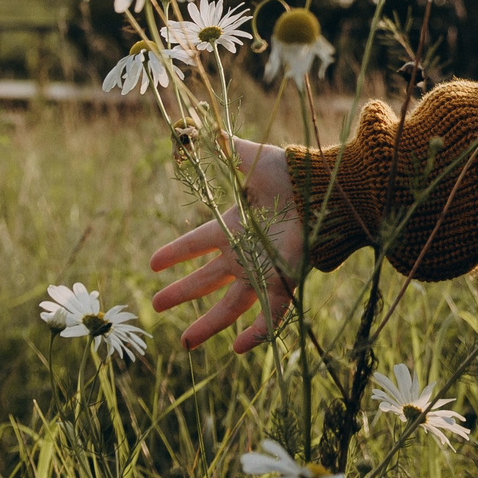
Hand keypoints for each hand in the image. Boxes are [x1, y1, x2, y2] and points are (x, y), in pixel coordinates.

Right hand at [150, 135, 302, 354]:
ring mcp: (263, 270)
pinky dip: (256, 333)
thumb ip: (229, 148)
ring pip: (231, 306)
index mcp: (235, 226)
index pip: (198, 243)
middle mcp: (245, 252)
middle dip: (182, 293)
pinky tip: (238, 349)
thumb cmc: (291, 173)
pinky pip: (269, 315)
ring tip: (184, 344)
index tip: (153, 264)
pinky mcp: (284, 281)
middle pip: (207, 280)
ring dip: (208, 325)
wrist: (324, 188)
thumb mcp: (252, 159)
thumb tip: (204, 128)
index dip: (175, 253)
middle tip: (156, 305)